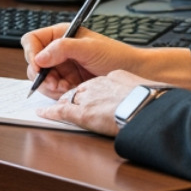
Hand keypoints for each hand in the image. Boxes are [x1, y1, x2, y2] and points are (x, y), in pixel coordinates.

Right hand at [22, 23, 190, 98]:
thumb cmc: (116, 55)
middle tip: (53, 82)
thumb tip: (40, 56)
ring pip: (41, 78)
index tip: (39, 65)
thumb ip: (63, 48)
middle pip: (33, 62)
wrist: (133, 72)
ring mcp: (62, 66)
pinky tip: (69, 91)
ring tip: (64, 88)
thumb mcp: (89, 48)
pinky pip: (52, 89)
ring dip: (49, 85)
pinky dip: (56, 93)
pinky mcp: (67, 81)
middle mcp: (58, 50)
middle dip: (41, 74)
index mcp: (61, 34)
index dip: (31, 53)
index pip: (32, 40)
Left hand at [34, 70, 149, 135]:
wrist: (146, 107)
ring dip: (60, 101)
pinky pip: (61, 110)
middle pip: (78, 89)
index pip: (94, 83)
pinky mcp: (82, 112)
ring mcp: (88, 98)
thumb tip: (135, 96)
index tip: (90, 95)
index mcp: (112, 78)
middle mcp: (97, 85)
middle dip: (71, 94)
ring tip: (53, 106)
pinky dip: (50, 111)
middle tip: (66, 98)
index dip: (89, 90)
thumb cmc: (148, 100)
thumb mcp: (140, 87)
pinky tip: (42, 112)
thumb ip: (131, 89)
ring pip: (68, 98)